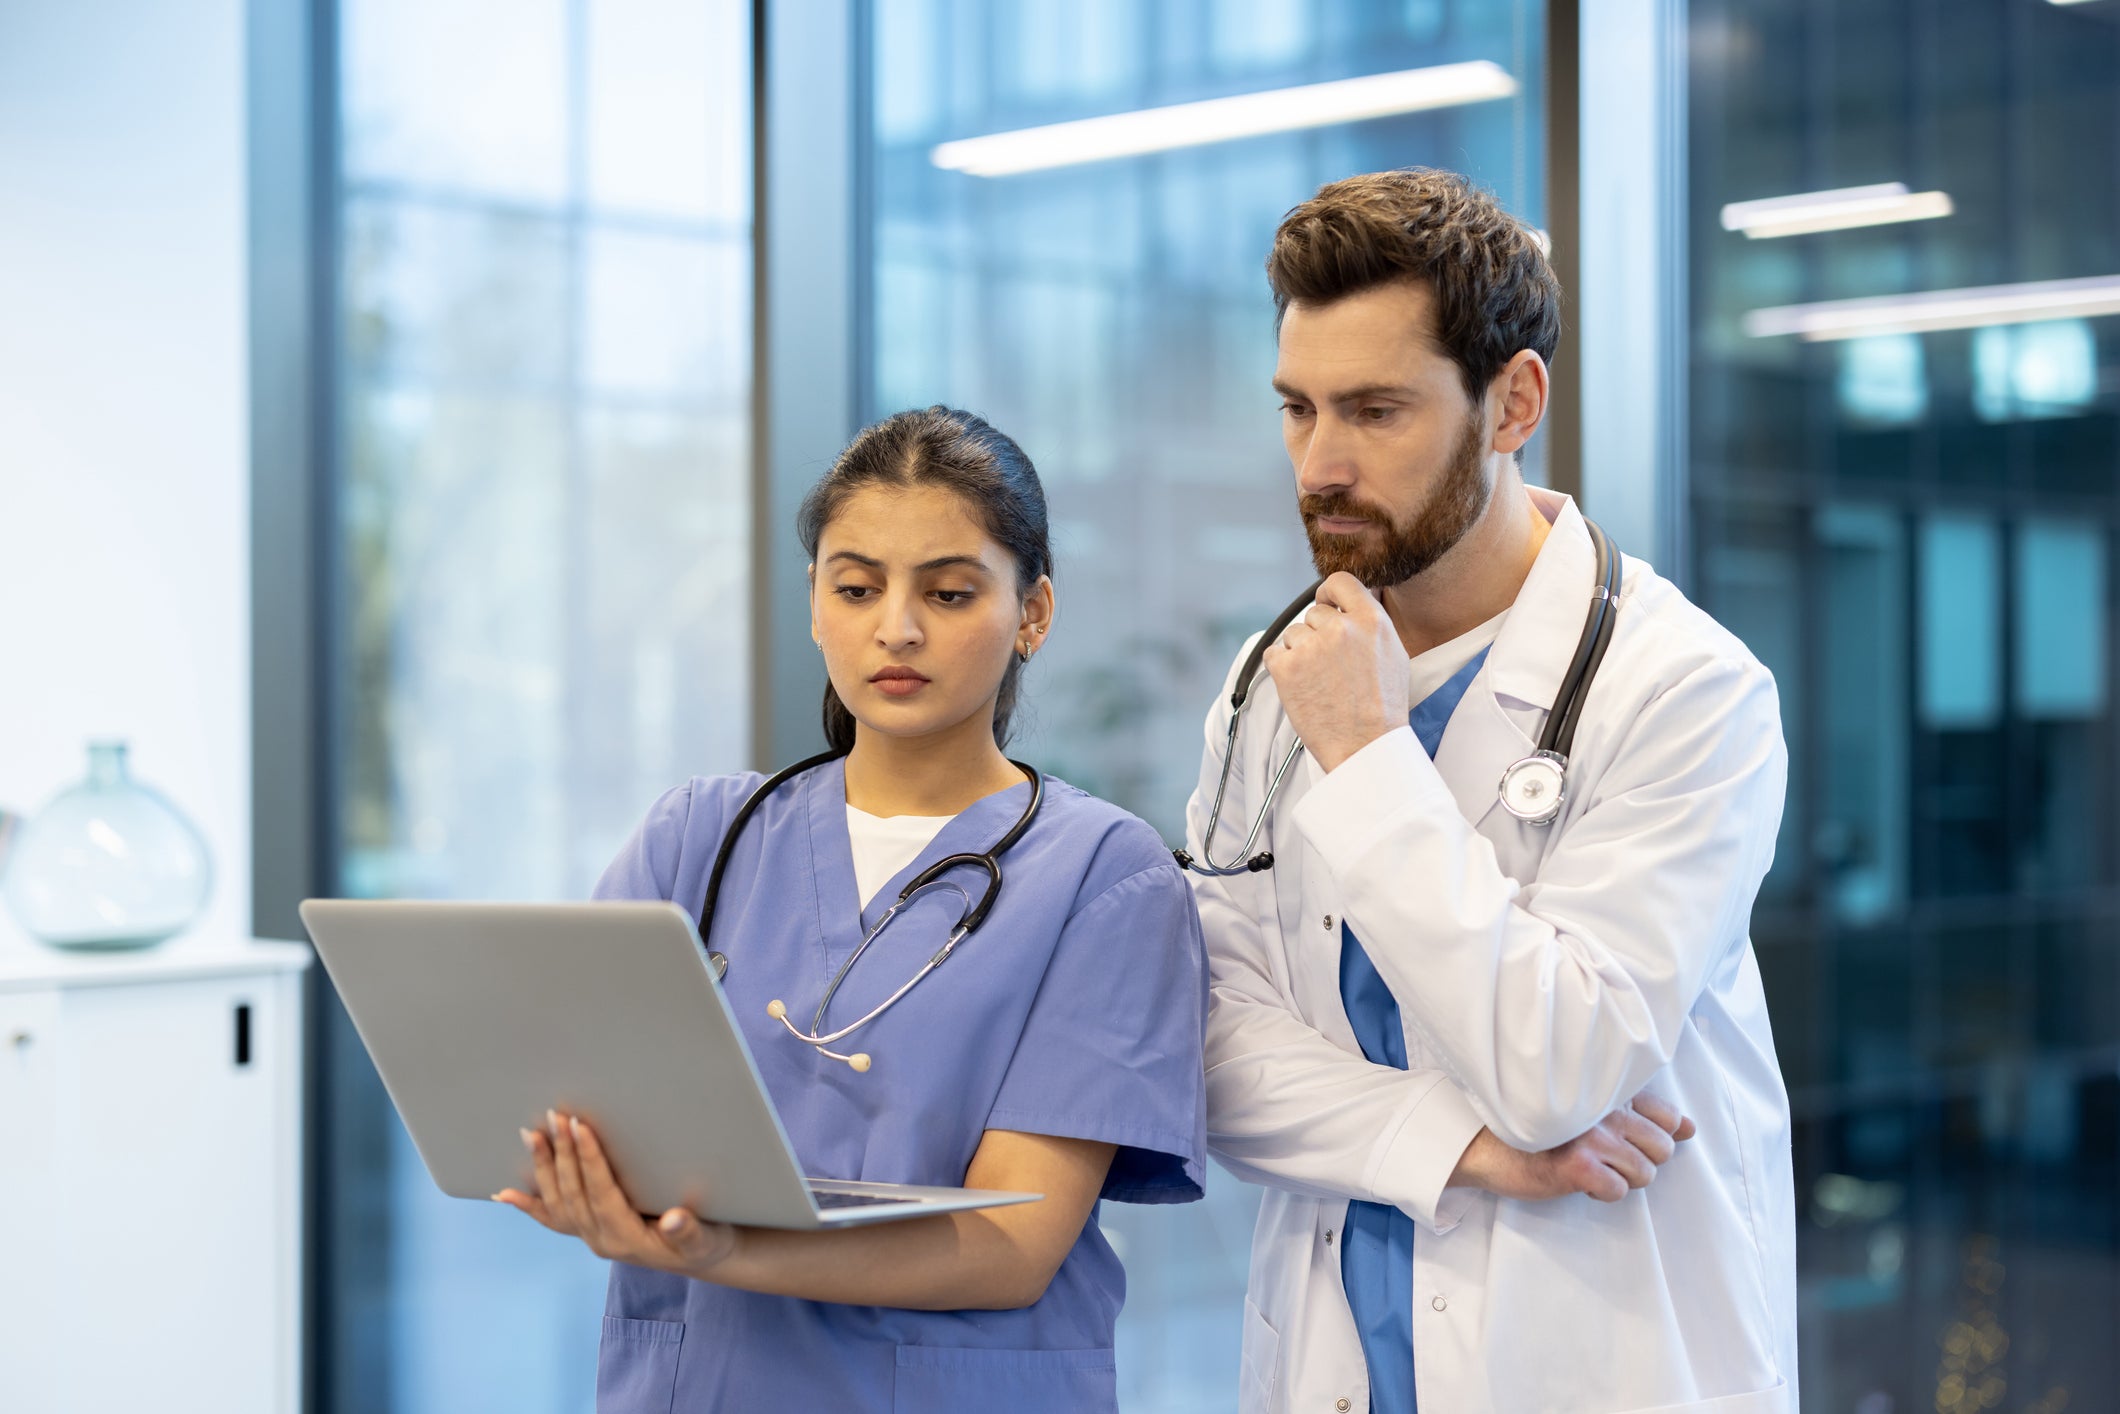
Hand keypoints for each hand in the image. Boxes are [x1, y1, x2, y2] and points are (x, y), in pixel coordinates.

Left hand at [494, 1110, 739, 1277]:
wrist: (703, 1258)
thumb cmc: (707, 1241)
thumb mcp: (706, 1238)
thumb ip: (689, 1231)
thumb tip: (673, 1220)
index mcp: (625, 1238)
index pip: (601, 1192)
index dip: (589, 1159)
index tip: (580, 1126)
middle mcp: (600, 1240)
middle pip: (574, 1192)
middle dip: (563, 1152)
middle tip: (556, 1115)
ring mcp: (591, 1236)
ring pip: (558, 1201)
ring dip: (544, 1167)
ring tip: (533, 1133)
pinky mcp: (589, 1230)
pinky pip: (552, 1219)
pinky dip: (528, 1205)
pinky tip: (504, 1194)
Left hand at [1262, 573, 1410, 771]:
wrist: (1365, 746)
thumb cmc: (1382, 707)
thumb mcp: (1393, 654)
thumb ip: (1370, 623)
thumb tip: (1349, 604)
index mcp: (1371, 620)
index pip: (1339, 582)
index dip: (1328, 594)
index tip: (1326, 607)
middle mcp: (1341, 628)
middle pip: (1313, 614)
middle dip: (1316, 635)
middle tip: (1329, 667)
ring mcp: (1311, 647)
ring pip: (1293, 635)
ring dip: (1299, 653)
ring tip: (1319, 682)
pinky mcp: (1286, 668)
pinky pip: (1273, 654)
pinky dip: (1282, 669)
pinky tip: (1302, 687)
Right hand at [1449, 1093, 1697, 1202]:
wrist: (1486, 1144)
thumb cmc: (1539, 1127)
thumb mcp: (1590, 1110)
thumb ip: (1640, 1114)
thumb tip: (1689, 1128)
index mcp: (1608, 1091)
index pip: (1666, 1116)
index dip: (1657, 1136)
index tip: (1633, 1142)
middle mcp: (1604, 1108)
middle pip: (1661, 1149)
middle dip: (1640, 1161)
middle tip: (1607, 1159)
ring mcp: (1592, 1136)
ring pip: (1643, 1173)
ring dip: (1621, 1179)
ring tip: (1591, 1168)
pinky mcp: (1578, 1165)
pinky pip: (1617, 1191)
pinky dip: (1601, 1192)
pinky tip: (1579, 1180)